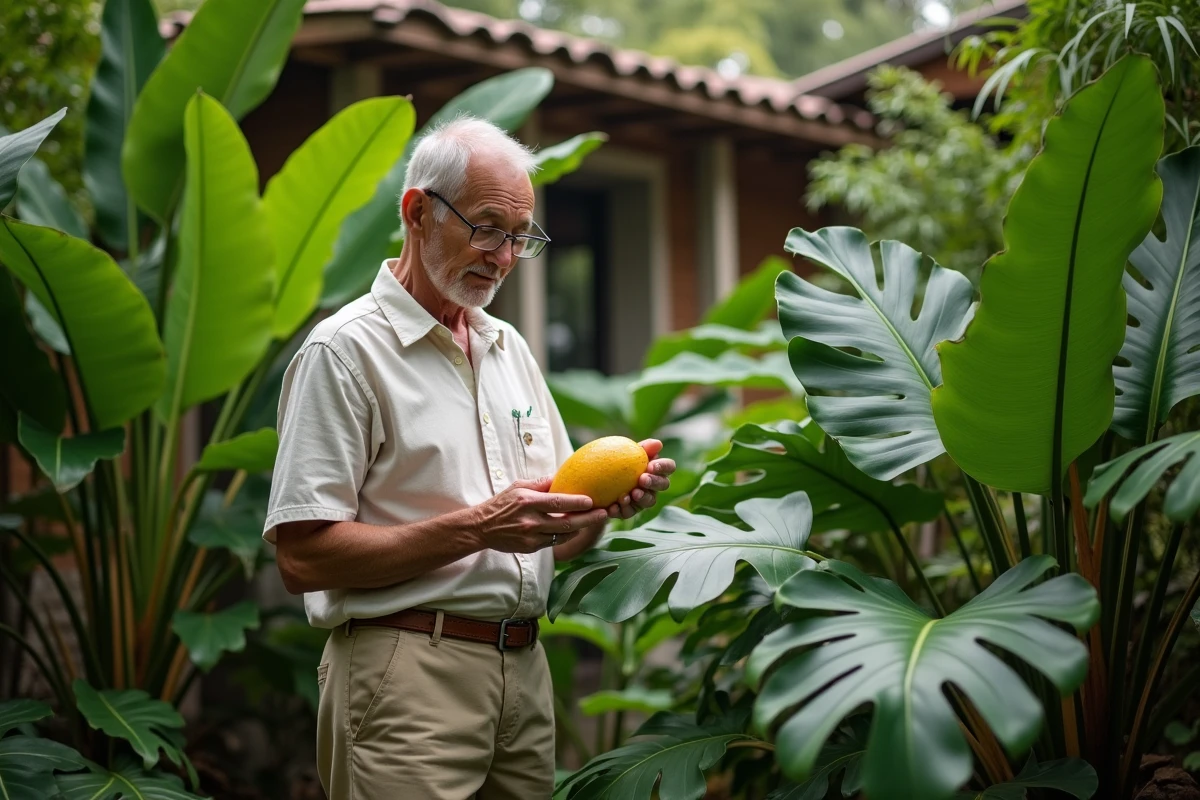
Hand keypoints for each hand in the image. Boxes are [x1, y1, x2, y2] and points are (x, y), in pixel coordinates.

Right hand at [470, 477, 608, 553]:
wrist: (481, 527)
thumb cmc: (502, 503)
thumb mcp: (518, 486)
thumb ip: (541, 483)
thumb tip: (562, 476)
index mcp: (527, 502)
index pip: (557, 502)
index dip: (577, 503)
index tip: (592, 500)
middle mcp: (530, 521)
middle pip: (566, 523)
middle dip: (588, 519)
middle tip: (604, 513)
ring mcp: (531, 537)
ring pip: (563, 535)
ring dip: (580, 529)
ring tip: (594, 520)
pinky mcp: (531, 548)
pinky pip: (554, 542)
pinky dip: (566, 535)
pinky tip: (576, 529)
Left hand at [605, 439, 675, 520]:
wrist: (598, 477)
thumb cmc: (618, 459)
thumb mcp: (627, 450)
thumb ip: (643, 448)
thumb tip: (658, 444)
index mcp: (657, 469)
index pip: (668, 467)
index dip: (663, 467)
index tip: (651, 466)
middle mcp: (655, 486)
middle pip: (663, 485)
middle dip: (654, 482)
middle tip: (642, 479)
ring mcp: (644, 500)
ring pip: (649, 501)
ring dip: (641, 498)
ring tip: (629, 495)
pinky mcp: (630, 511)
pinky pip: (628, 512)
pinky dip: (621, 509)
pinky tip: (612, 507)